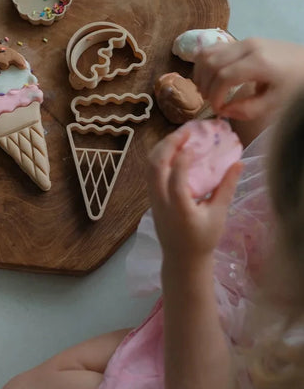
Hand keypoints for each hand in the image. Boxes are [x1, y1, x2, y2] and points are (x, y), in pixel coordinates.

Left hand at [147, 126, 242, 265]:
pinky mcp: (151, 197)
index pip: (175, 180)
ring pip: (149, 167)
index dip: (182, 160)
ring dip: (162, 148)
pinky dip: (159, 156)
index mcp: (179, 209)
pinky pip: (150, 172)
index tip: (193, 144)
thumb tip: (238, 162)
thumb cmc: (203, 238)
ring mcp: (152, 199)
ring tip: (179, 135)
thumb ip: (226, 188)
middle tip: (186, 130)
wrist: (181, 258)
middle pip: (156, 167)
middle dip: (169, 144)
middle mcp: (160, 201)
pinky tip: (172, 148)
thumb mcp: (218, 214)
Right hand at [193, 38, 303, 119]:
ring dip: (201, 74)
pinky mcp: (240, 41)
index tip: (218, 109)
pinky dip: (203, 63)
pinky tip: (207, 77)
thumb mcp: (276, 102)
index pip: (224, 77)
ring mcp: (243, 41)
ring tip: (206, 90)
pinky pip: (212, 48)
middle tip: (210, 101)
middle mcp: (248, 46)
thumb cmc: (293, 85)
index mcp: (259, 62)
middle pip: (212, 64)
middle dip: (206, 86)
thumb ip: (248, 109)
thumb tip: (223, 110)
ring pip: (207, 54)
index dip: (215, 96)